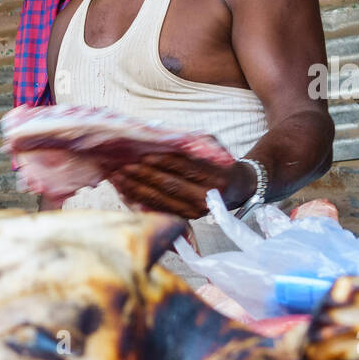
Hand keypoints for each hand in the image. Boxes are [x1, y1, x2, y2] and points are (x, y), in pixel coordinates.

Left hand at [107, 154, 256, 219]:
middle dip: (145, 176)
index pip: (186, 169)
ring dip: (138, 189)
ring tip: (120, 178)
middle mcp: (206, 197)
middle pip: (171, 186)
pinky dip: (141, 200)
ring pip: (162, 200)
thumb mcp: (213, 147)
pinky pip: (160, 209)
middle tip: (124, 167)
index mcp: (216, 177)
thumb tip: (164, 140)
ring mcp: (196, 211)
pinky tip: (126, 191)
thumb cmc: (220, 163)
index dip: (163, 163)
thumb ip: (193, 143)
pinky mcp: (187, 219)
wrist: (238, 188)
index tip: (143, 156)